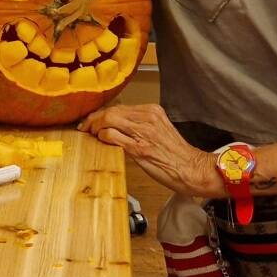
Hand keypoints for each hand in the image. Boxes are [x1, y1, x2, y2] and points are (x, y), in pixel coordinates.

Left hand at [78, 104, 219, 197]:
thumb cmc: (175, 154)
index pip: (119, 107)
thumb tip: (117, 125)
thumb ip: (140, 125)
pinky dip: (102, 137)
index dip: (102, 113)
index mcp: (152, 111)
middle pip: (111, 111)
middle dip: (94, 119)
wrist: (191, 169)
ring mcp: (143, 132)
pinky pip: (112, 136)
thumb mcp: (159, 130)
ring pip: (109, 120)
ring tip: (90, 134)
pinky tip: (101, 141)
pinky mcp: (139, 148)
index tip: (92, 120)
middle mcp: (147, 117)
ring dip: (95, 127)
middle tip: (85, 127)